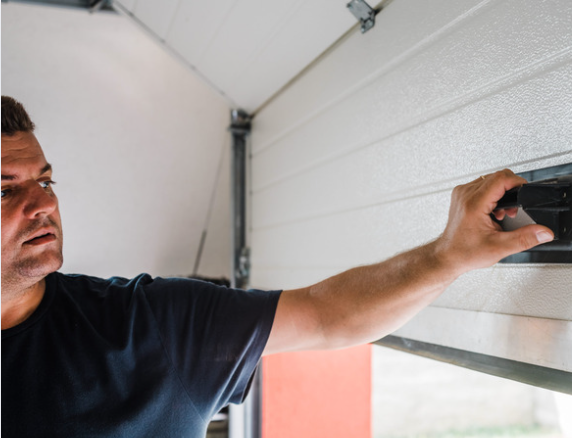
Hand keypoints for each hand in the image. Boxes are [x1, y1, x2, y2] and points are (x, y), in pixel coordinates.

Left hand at [436, 169, 553, 275]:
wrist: (448, 255)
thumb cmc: (465, 252)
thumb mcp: (499, 248)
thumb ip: (524, 238)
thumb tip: (543, 232)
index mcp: (474, 204)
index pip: (501, 178)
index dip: (518, 183)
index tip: (525, 192)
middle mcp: (465, 194)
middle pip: (497, 177)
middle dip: (511, 191)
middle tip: (511, 211)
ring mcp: (461, 193)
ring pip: (490, 180)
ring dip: (501, 193)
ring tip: (501, 214)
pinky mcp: (461, 195)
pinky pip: (482, 185)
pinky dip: (492, 195)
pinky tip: (492, 211)